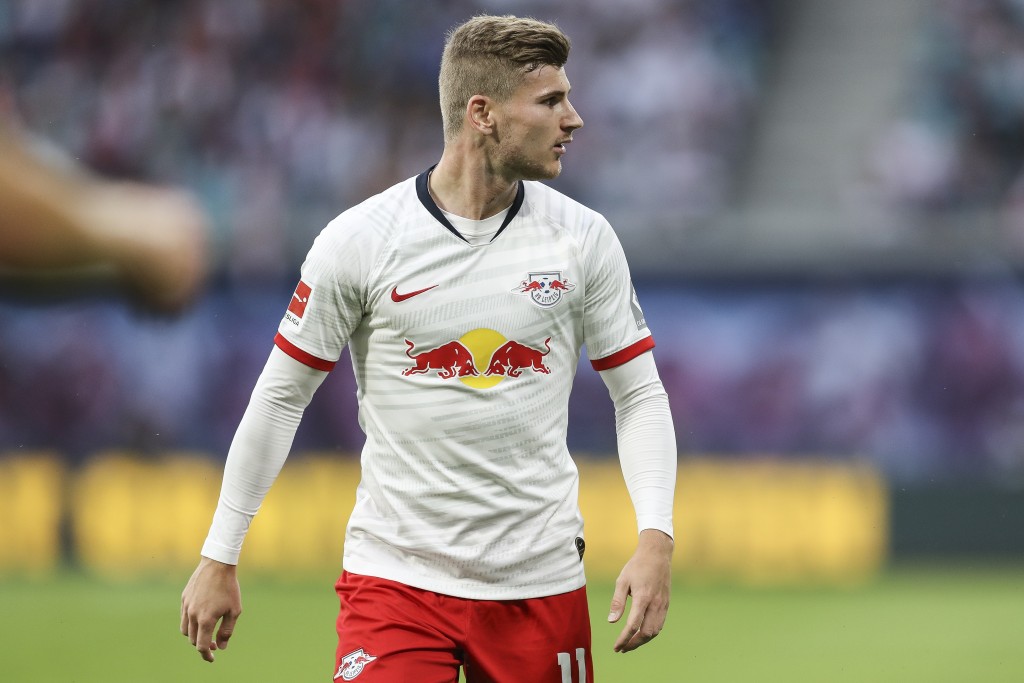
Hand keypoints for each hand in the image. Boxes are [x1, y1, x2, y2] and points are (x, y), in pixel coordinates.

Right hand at [180, 557, 241, 662]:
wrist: (217, 564)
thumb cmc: (229, 587)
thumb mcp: (234, 610)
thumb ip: (227, 631)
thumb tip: (221, 647)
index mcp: (205, 619)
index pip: (201, 646)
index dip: (207, 655)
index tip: (212, 658)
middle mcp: (192, 614)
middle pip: (193, 639)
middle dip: (203, 645)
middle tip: (215, 642)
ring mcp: (186, 606)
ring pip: (185, 630)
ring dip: (195, 635)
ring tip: (206, 631)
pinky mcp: (184, 598)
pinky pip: (184, 617)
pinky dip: (190, 623)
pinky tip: (201, 618)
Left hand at [607, 529, 672, 652]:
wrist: (657, 554)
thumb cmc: (637, 566)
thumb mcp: (622, 580)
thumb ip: (617, 602)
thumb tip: (612, 622)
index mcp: (643, 597)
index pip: (633, 625)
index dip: (624, 639)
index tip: (616, 647)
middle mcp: (655, 604)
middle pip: (646, 633)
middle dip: (633, 644)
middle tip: (621, 648)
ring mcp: (663, 605)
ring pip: (655, 631)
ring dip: (642, 641)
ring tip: (629, 644)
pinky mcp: (666, 604)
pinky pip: (659, 624)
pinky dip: (650, 633)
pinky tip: (641, 633)